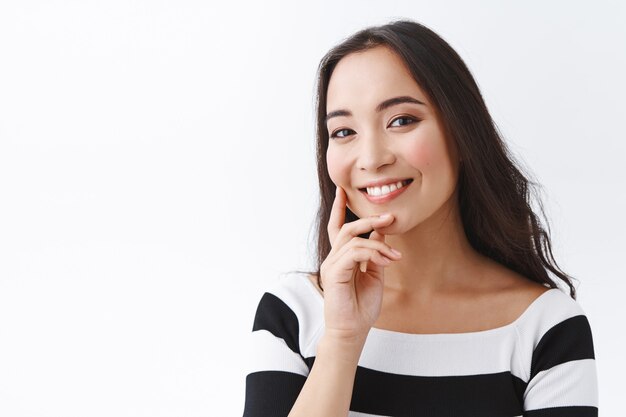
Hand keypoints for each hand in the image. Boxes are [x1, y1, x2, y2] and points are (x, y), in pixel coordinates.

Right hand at [319, 186, 401, 342]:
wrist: (353, 330)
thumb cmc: (362, 307)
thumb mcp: (375, 275)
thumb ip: (375, 254)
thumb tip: (381, 232)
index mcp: (341, 259)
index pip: (338, 228)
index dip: (339, 210)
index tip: (343, 191)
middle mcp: (333, 259)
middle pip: (346, 229)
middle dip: (369, 220)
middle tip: (390, 217)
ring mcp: (331, 265)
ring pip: (352, 238)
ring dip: (377, 243)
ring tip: (394, 256)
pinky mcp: (334, 273)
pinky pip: (354, 252)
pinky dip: (373, 253)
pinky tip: (385, 261)